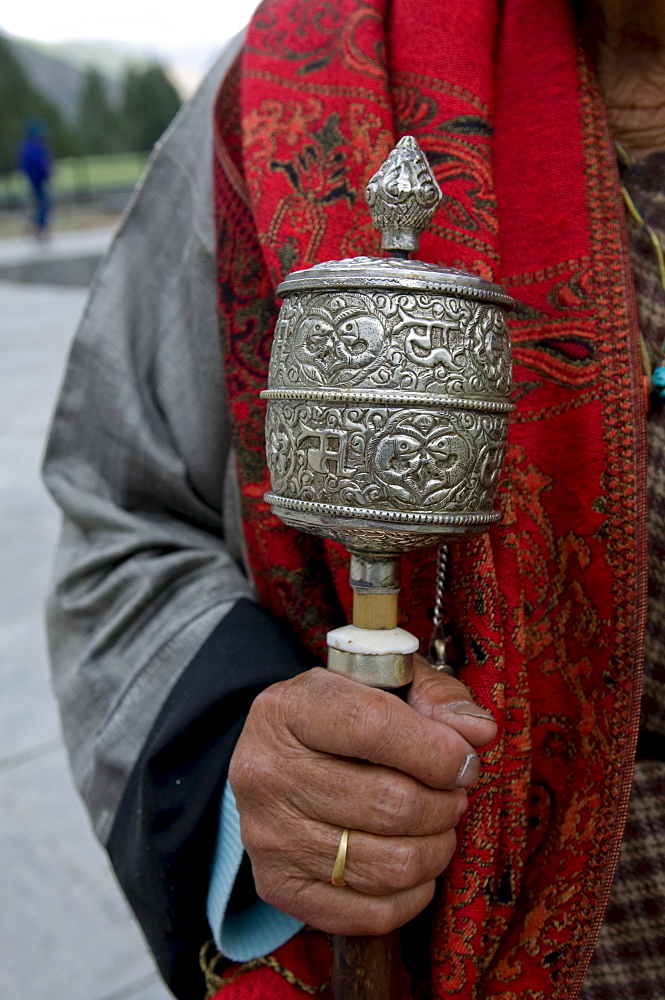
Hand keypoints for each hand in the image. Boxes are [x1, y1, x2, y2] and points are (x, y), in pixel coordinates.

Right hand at [229, 655, 496, 935]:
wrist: (273, 762)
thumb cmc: (340, 717)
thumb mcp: (381, 684)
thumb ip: (435, 698)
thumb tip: (480, 731)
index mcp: (286, 711)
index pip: (372, 729)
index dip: (436, 751)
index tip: (466, 761)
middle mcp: (266, 774)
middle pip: (389, 804)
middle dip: (444, 804)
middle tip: (454, 795)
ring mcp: (269, 837)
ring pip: (389, 865)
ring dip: (437, 848)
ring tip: (440, 825)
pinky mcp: (281, 888)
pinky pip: (372, 913)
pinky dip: (413, 893)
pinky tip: (414, 861)